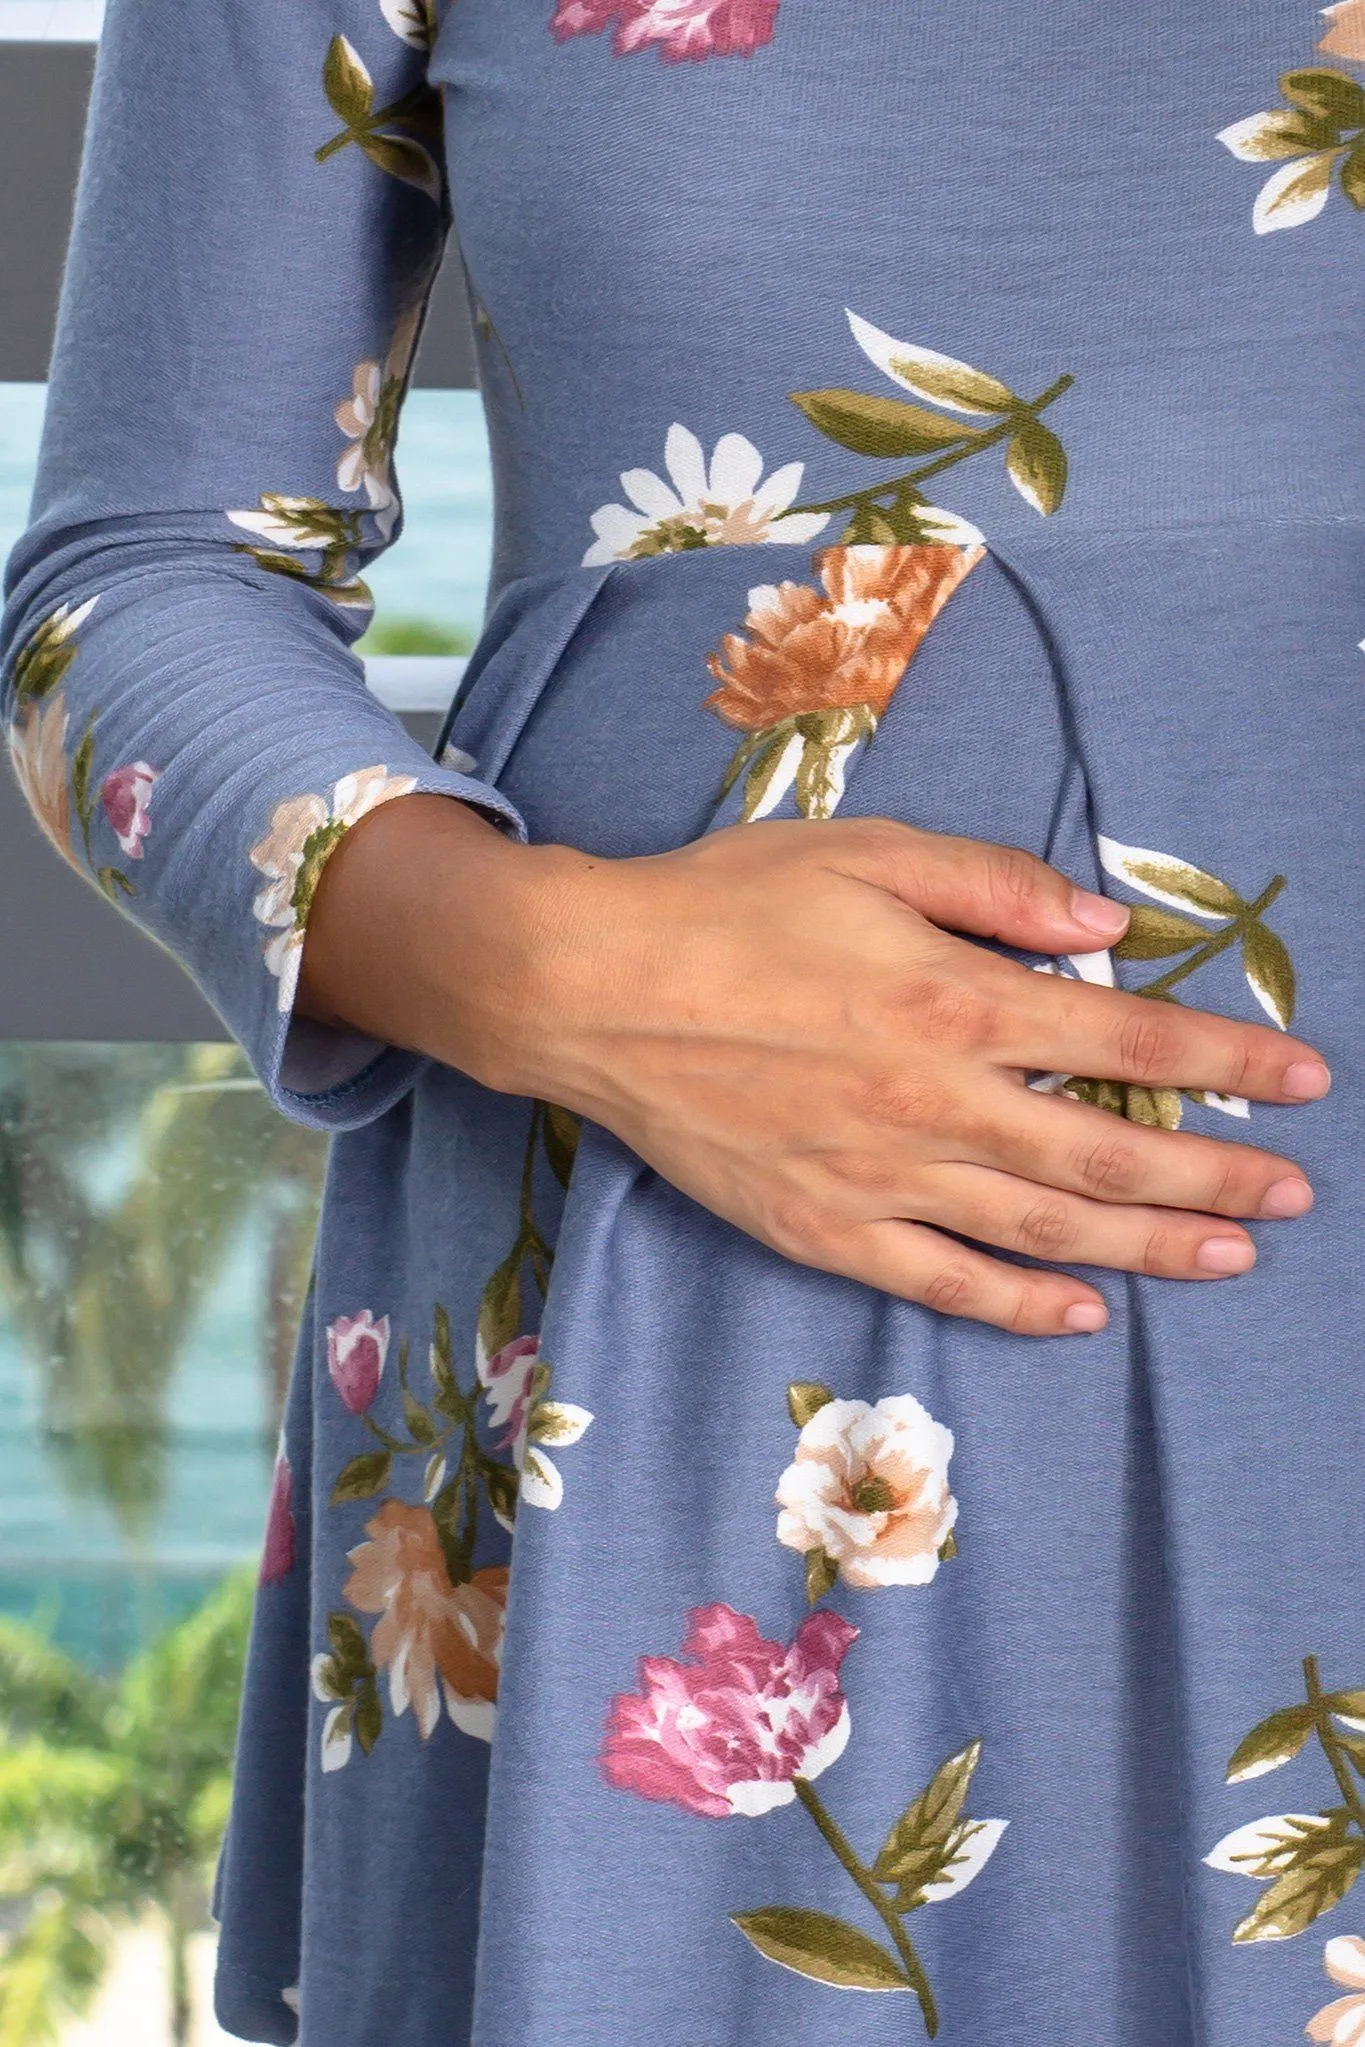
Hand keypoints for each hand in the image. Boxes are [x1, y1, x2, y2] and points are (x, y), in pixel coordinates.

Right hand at [298, 798, 1329, 1336]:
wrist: (589, 988)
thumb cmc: (725, 904)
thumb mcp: (867, 851)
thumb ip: (996, 885)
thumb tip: (1108, 928)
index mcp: (954, 1000)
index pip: (1128, 1047)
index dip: (1227, 1064)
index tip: (1304, 1081)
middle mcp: (934, 1103)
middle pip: (1107, 1156)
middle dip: (1216, 1173)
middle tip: (1295, 1192)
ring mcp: (879, 1178)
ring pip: (1043, 1228)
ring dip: (1149, 1246)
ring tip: (1232, 1253)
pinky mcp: (822, 1226)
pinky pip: (941, 1280)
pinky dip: (1020, 1303)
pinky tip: (1083, 1315)